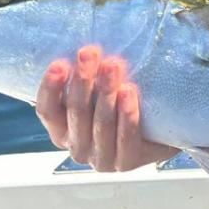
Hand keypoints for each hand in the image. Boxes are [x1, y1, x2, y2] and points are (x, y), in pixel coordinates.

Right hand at [34, 44, 177, 170]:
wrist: (161, 132)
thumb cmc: (124, 105)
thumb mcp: (100, 89)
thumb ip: (89, 75)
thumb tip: (85, 45)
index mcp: (63, 130)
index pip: (47, 111)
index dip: (50, 88)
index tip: (60, 63)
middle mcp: (77, 147)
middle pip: (76, 112)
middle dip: (83, 80)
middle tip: (90, 53)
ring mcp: (101, 159)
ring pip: (100, 123)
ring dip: (106, 92)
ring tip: (113, 66)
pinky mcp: (125, 163)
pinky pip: (125, 138)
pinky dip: (127, 115)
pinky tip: (128, 92)